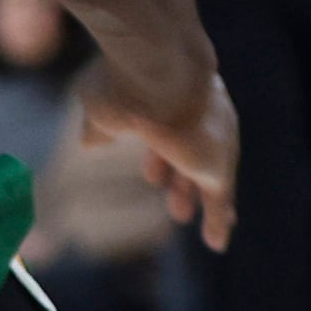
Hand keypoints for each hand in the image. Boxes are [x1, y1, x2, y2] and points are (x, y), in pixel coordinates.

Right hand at [83, 51, 239, 252]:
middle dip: (179, 176)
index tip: (152, 174)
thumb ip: (98, 127)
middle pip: (192, 153)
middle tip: (173, 198)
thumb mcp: (100, 108)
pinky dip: (218, 219)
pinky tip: (216, 242)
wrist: (160, 69)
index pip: (168, 136)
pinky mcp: (218, 165)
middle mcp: (199, 118)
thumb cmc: (123, 81)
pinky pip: (219, 198)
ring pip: (207, 176)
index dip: (158, 156)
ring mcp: (213, 139)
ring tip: (181, 214)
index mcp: (168, 102)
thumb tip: (91, 142)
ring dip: (192, 196)